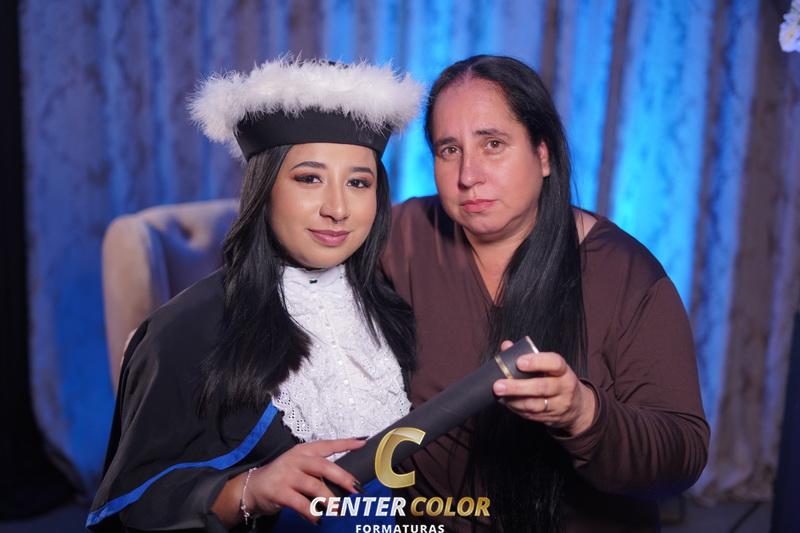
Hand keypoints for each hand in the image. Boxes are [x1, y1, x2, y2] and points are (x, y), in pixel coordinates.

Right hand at [245, 438, 365, 522]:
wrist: (252, 487)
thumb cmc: (282, 477)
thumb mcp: (300, 467)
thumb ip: (318, 472)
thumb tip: (344, 484)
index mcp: (304, 451)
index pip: (328, 445)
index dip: (346, 443)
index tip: (362, 443)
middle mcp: (296, 460)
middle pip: (324, 466)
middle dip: (343, 478)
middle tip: (356, 489)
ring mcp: (287, 475)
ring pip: (314, 486)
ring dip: (329, 500)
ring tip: (338, 510)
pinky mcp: (279, 491)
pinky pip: (300, 503)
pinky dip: (312, 512)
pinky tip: (317, 518)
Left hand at [492, 340, 596, 435]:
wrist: (577, 406)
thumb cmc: (556, 380)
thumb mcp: (549, 366)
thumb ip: (528, 355)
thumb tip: (507, 346)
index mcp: (563, 371)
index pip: (555, 363)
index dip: (536, 362)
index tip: (519, 362)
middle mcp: (564, 388)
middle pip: (541, 387)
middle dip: (517, 387)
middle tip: (498, 385)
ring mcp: (559, 405)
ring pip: (535, 404)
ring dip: (514, 400)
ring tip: (499, 395)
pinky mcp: (551, 418)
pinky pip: (531, 414)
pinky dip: (516, 408)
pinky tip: (506, 402)